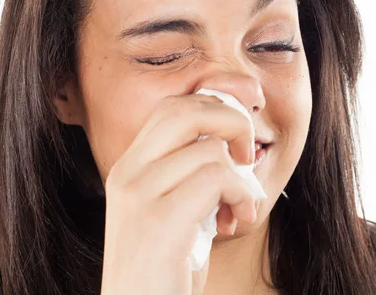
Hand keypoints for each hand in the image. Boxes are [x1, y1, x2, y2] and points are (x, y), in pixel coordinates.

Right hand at [100, 94, 257, 294]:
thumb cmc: (166, 267)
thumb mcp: (173, 209)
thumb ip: (189, 173)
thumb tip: (231, 139)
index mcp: (129, 167)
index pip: (173, 108)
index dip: (215, 109)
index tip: (237, 140)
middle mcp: (127, 173)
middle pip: (188, 110)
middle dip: (232, 123)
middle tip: (247, 156)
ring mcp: (138, 195)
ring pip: (211, 148)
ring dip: (242, 179)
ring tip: (239, 208)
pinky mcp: (159, 221)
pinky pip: (218, 178)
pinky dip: (242, 197)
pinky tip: (237, 221)